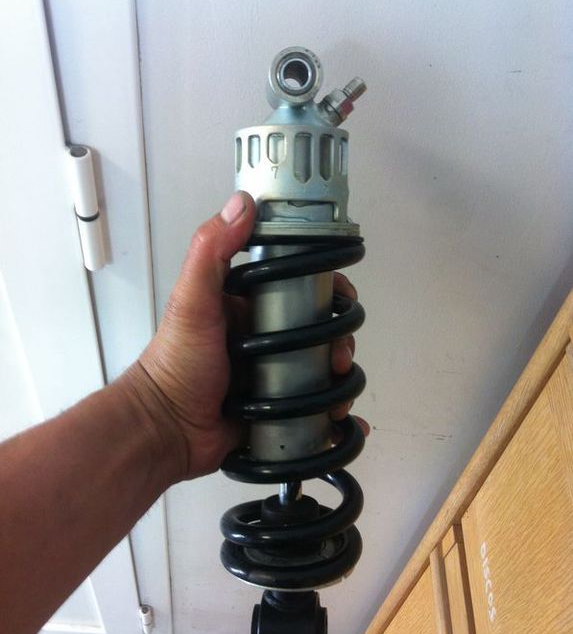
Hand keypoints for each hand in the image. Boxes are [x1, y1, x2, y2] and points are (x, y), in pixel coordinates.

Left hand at [122, 192, 367, 482]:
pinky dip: (333, 415)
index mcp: (249, 306)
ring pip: (322, 369)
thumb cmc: (176, 364)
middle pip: (320, 330)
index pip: (301, 287)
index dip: (328, 290)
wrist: (166, 431)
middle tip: (337, 357)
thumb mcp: (191, 301)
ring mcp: (273, 375)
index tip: (342, 299)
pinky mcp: (277, 409)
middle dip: (339, 342)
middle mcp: (265, 337)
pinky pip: (313, 407)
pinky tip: (344, 422)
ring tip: (337, 397)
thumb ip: (210, 251)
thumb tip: (243, 203)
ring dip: (340, 380)